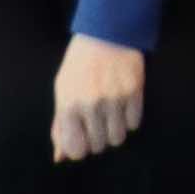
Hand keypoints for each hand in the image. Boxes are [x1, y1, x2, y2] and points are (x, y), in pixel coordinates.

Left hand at [46, 31, 148, 163]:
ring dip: (114, 132)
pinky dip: (128, 120)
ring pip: (118, 138)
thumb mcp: (62, 93)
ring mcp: (115, 100)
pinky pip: (134, 124)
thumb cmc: (79, 66)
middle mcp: (92, 106)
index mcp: (69, 106)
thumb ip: (60, 126)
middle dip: (97, 139)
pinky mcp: (135, 92)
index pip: (76, 149)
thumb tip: (60, 158)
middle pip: (99, 146)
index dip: (79, 150)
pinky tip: (122, 106)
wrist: (106, 35)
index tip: (82, 141)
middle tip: (96, 124)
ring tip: (110, 117)